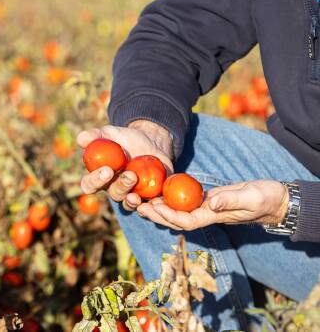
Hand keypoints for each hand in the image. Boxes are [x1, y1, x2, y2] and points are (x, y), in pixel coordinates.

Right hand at [77, 120, 173, 210]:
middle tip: (130, 175)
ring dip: (132, 201)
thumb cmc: (126, 139)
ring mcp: (131, 195)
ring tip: (137, 194)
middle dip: (121, 186)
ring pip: (129, 203)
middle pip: (113, 194)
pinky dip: (152, 205)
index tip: (107, 170)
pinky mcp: (148, 197)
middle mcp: (114, 188)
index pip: (90, 184)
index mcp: (100, 177)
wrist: (151, 142)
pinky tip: (157, 201)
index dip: (95, 181)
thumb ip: (96, 135)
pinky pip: (150, 205)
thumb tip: (81, 138)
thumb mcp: (111, 133)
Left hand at [137, 180, 288, 230]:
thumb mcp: (250, 197)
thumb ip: (231, 200)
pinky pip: (184, 201)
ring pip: (177, 211)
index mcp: (214, 216)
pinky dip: (170, 198)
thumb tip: (212, 202)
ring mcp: (206, 208)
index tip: (155, 207)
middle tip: (138, 206)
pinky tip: (157, 192)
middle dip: (156, 215)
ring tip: (141, 201)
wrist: (274, 199)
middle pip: (176, 219)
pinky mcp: (207, 200)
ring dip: (159, 208)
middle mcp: (206, 215)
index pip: (186, 221)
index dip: (169, 216)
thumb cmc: (265, 198)